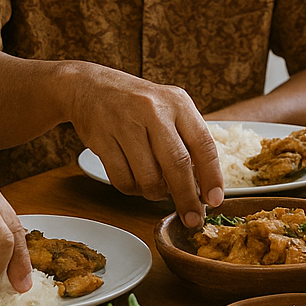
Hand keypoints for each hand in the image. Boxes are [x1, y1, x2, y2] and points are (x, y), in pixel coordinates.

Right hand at [68, 64, 223, 227]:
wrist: (90, 87)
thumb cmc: (138, 104)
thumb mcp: (169, 109)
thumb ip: (187, 140)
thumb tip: (203, 186)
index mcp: (178, 103)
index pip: (204, 144)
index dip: (212, 177)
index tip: (214, 201)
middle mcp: (153, 110)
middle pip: (177, 165)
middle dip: (187, 198)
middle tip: (192, 218)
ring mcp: (125, 124)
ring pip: (148, 178)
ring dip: (156, 194)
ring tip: (157, 189)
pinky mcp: (102, 139)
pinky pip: (122, 180)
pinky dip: (132, 189)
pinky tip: (135, 181)